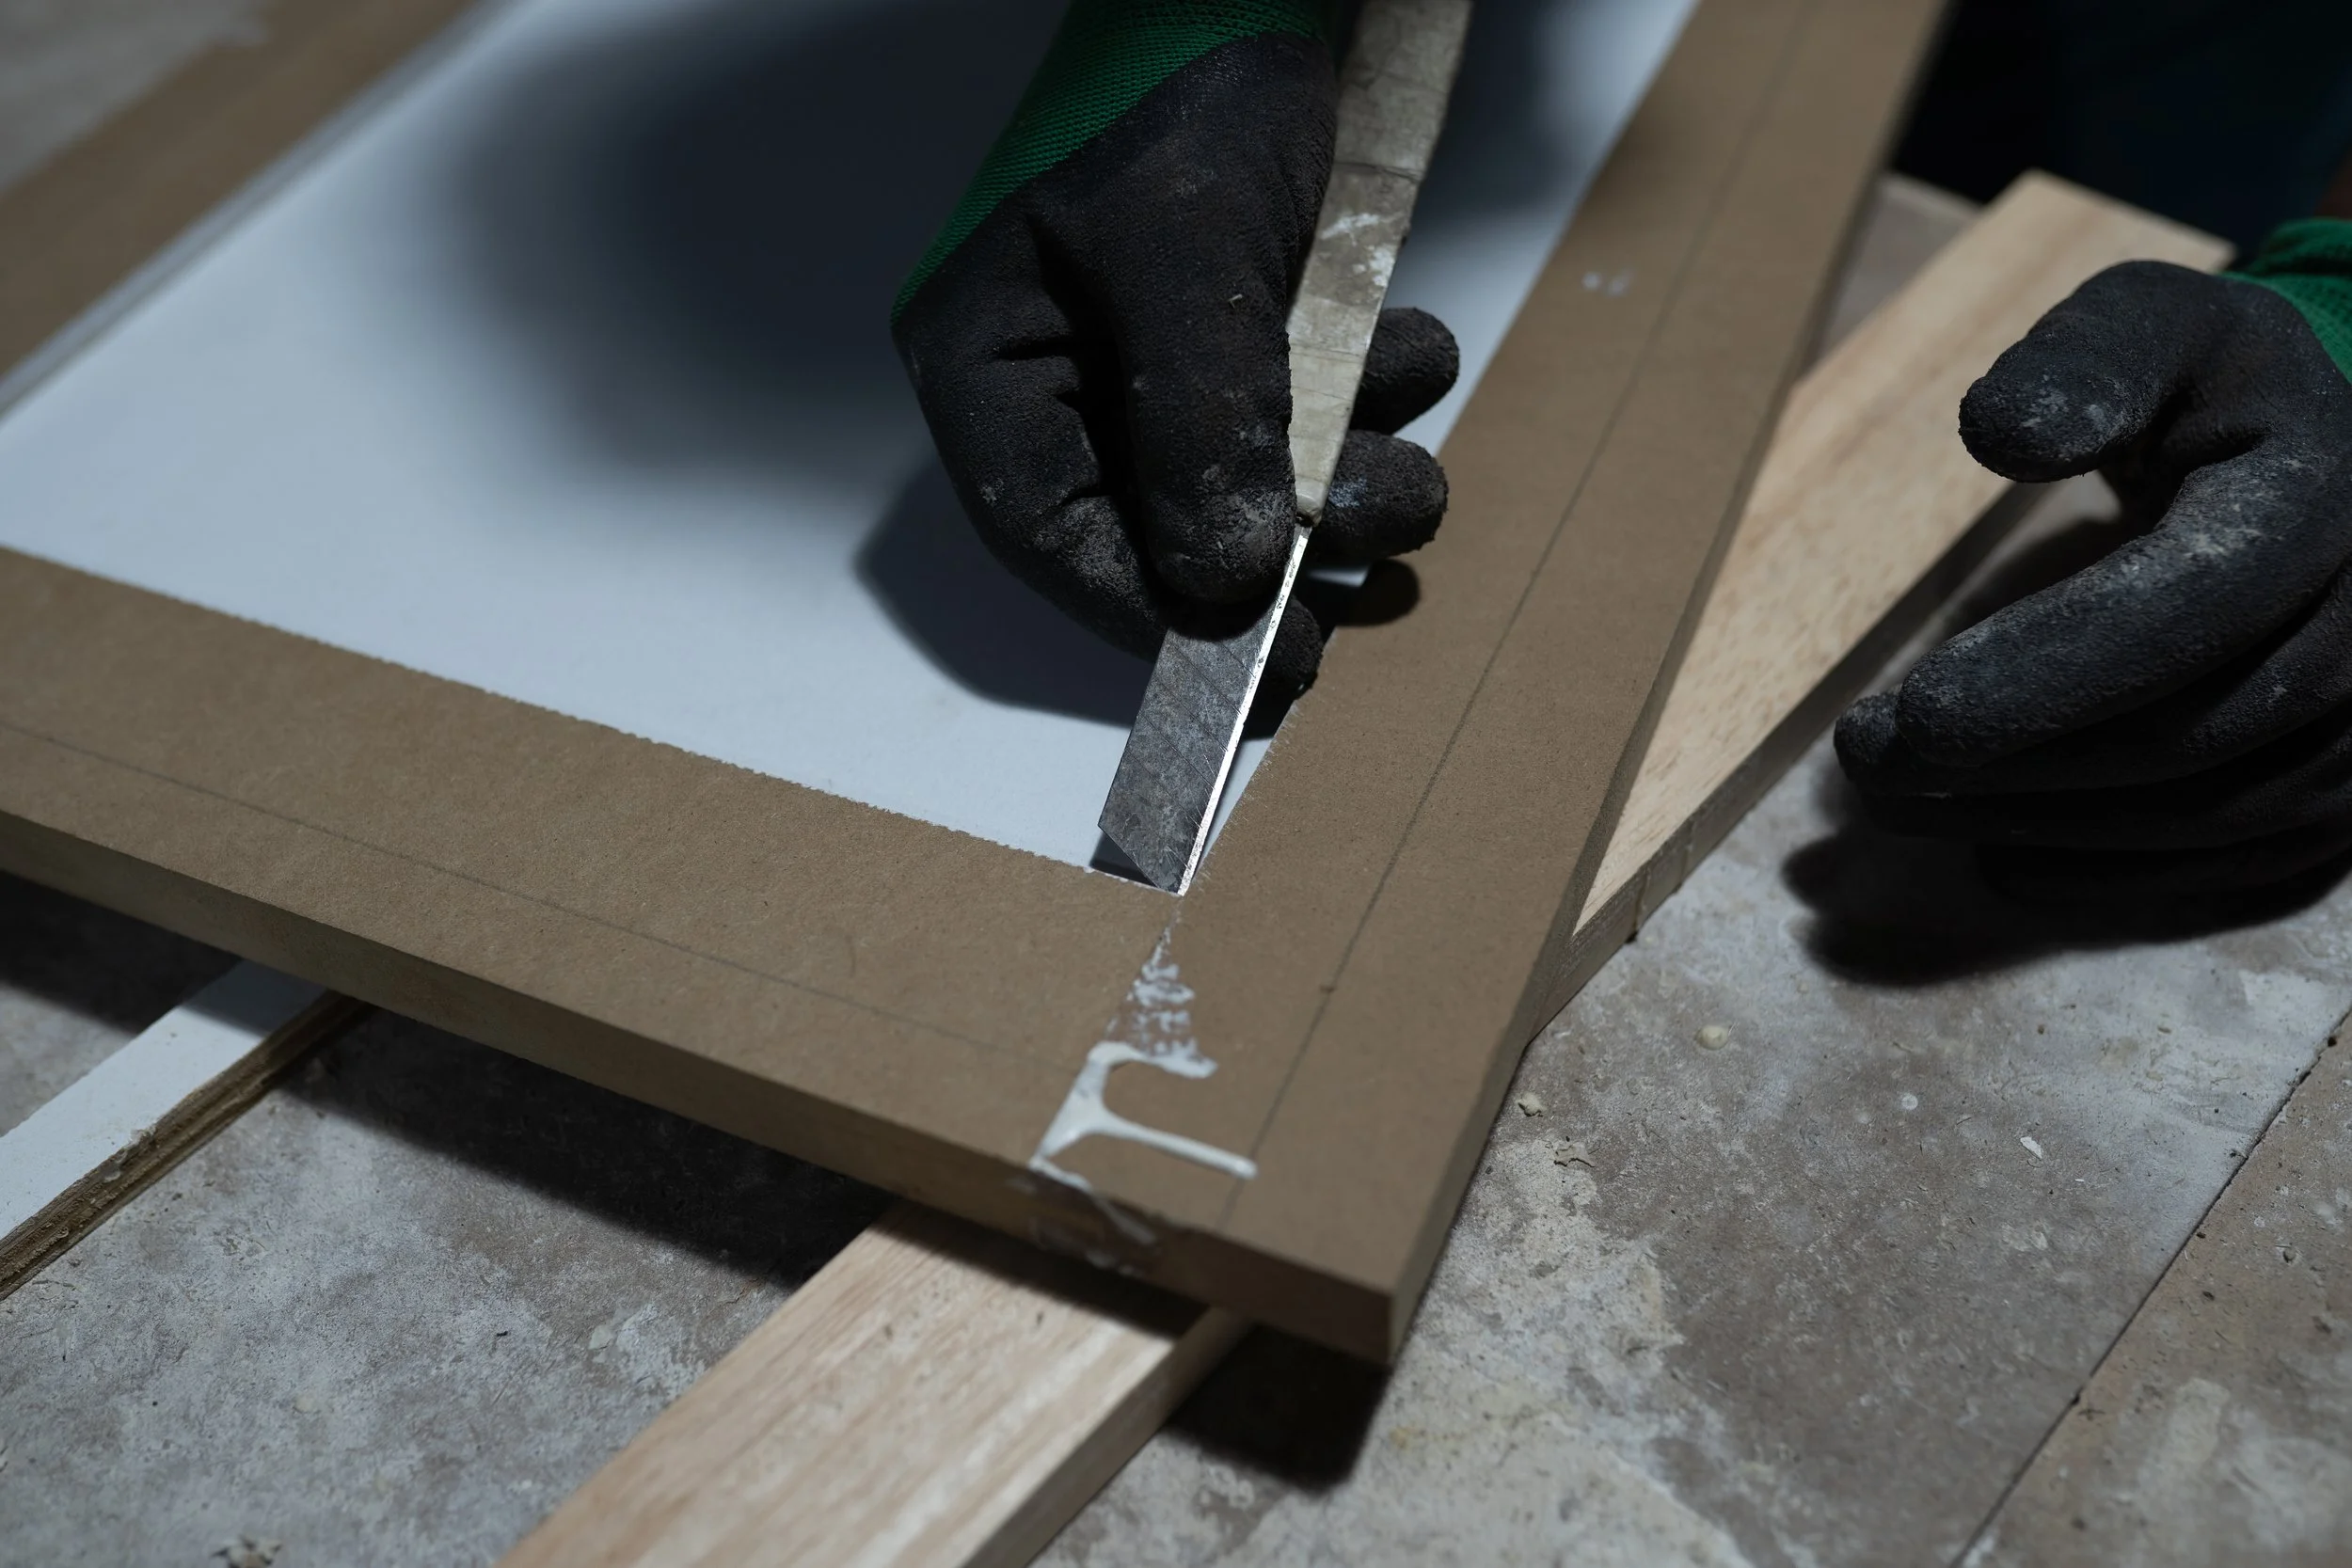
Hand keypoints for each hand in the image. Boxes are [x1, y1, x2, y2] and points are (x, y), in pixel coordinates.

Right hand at [892, 12, 1454, 701]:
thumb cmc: (1180, 78)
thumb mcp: (1183, 244)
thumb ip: (1200, 414)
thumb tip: (1231, 582)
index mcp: (986, 358)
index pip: (1048, 529)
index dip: (1157, 617)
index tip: (1270, 664)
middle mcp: (1057, 374)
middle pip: (1152, 522)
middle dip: (1279, 552)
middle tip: (1377, 565)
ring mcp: (1147, 355)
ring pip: (1241, 479)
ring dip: (1345, 484)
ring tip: (1416, 465)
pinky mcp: (1234, 328)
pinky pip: (1296, 413)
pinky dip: (1367, 408)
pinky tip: (1417, 355)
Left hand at [1836, 260, 2351, 897]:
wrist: (2332, 453)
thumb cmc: (2211, 387)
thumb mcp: (2148, 331)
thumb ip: (2081, 363)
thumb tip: (2004, 429)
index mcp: (2322, 496)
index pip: (2192, 604)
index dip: (2049, 671)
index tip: (1911, 711)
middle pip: (2187, 732)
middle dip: (2012, 761)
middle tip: (1868, 763)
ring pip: (2203, 814)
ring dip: (2038, 824)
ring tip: (1903, 806)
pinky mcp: (2349, 792)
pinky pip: (2233, 866)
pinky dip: (2107, 875)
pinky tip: (1998, 856)